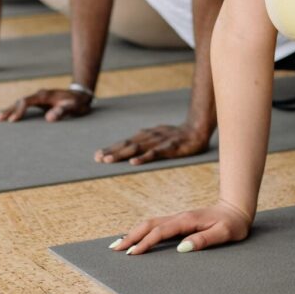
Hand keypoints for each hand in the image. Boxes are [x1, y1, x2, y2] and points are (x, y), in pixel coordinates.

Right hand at [0, 87, 92, 122]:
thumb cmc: (77, 103)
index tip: (13, 121)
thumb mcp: (73, 107)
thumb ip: (62, 111)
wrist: (81, 96)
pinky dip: (16, 111)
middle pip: (20, 101)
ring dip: (10, 110)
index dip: (19, 110)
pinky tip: (9, 117)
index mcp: (45, 95)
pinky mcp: (39, 103)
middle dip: (9, 110)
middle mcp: (39, 95)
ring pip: (20, 103)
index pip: (27, 101)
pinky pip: (24, 106)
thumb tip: (48, 118)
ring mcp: (38, 98)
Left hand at [95, 121, 211, 166]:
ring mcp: (158, 142)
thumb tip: (132, 145)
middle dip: (111, 152)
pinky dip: (143, 158)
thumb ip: (146, 140)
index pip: (125, 142)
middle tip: (97, 158)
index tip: (97, 155)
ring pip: (136, 149)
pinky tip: (133, 163)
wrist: (197, 130)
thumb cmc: (177, 135)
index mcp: (146, 135)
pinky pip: (154, 153)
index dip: (111, 148)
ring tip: (108, 161)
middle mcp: (149, 137)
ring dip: (121, 155)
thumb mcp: (158, 136)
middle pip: (127, 145)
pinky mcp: (169, 147)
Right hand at [110, 202, 251, 255]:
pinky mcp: (179, 221)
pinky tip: (136, 237)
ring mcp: (178, 218)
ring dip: (133, 232)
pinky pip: (156, 225)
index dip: (146, 243)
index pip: (161, 232)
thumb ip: (204, 240)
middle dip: (131, 236)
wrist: (236, 209)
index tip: (133, 253)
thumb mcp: (224, 234)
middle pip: (149, 225)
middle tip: (115, 249)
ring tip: (118, 244)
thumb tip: (182, 248)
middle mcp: (179, 217)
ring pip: (150, 223)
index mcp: (187, 221)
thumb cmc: (232, 224)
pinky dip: (142, 231)